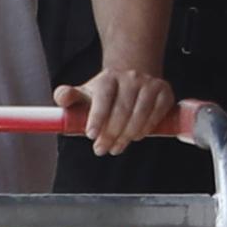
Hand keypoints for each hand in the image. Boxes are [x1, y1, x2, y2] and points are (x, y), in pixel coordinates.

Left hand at [65, 65, 179, 154]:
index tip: (91, 135)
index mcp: (108, 77)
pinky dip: (147, 127)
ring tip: (117, 147)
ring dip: (128, 135)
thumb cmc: (106, 92)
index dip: (97, 117)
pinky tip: (137, 136)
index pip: (103, 97)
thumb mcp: (86, 93)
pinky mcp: (164, 92)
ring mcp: (149, 84)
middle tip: (101, 149)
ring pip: (140, 113)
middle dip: (110, 134)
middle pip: (122, 109)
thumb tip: (62, 98)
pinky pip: (157, 113)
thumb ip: (69, 95)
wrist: (133, 78)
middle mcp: (130, 77)